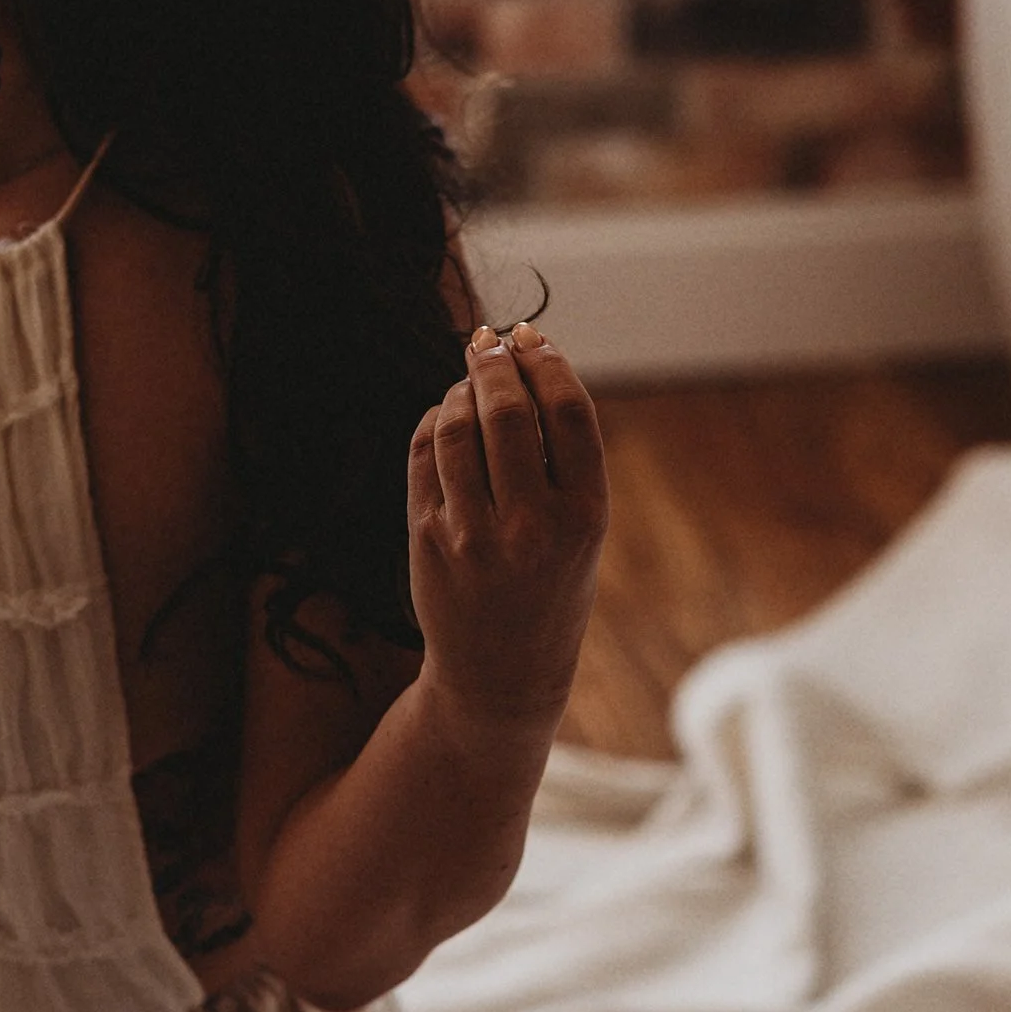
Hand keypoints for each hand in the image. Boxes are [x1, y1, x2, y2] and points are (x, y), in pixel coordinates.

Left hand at [408, 321, 608, 736]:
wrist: (502, 674)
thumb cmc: (551, 587)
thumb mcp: (581, 529)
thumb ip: (562, 457)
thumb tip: (521, 360)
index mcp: (586, 517)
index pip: (570, 410)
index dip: (548, 361)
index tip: (531, 337)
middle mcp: (532, 525)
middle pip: (510, 411)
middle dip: (497, 363)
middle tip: (490, 342)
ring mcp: (474, 533)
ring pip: (458, 425)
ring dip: (462, 390)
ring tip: (470, 383)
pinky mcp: (427, 538)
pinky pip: (425, 453)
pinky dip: (435, 421)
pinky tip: (446, 418)